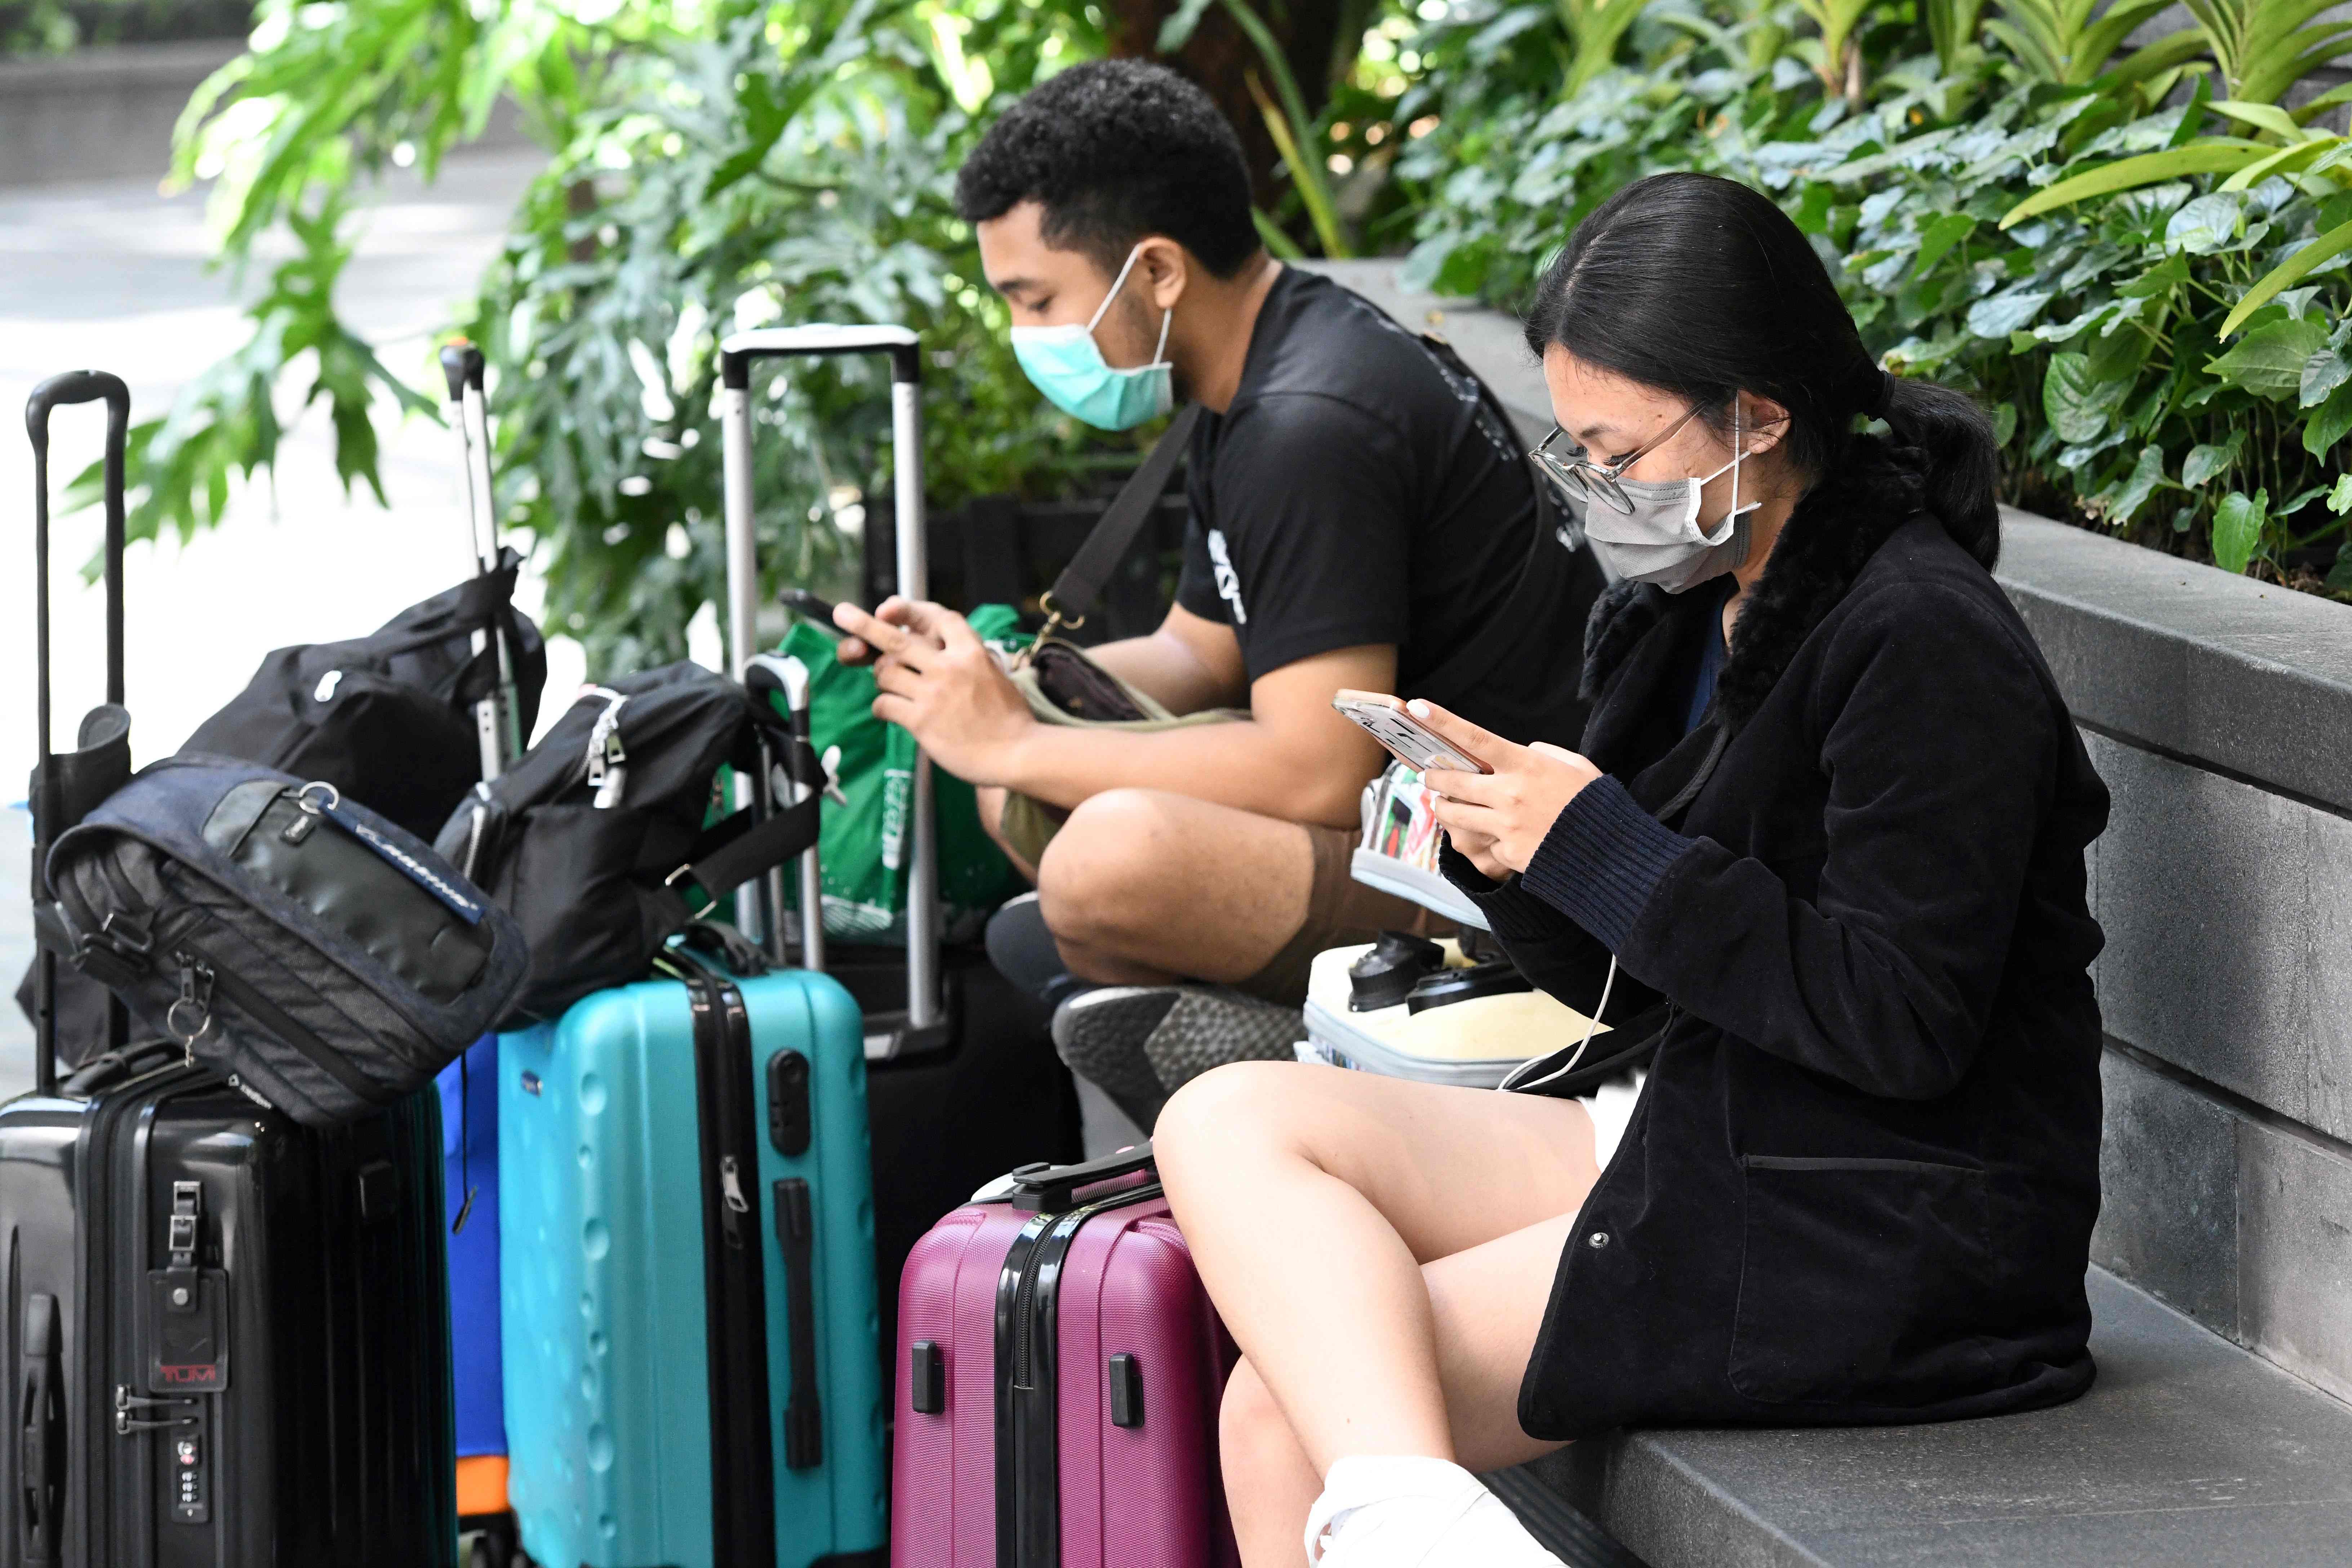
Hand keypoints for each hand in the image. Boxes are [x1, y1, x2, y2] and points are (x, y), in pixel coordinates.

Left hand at [832, 597, 1036, 785]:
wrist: (1019, 752)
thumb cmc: (1009, 718)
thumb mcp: (994, 674)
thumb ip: (965, 658)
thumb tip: (934, 647)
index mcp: (971, 652)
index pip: (936, 617)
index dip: (910, 610)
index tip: (890, 609)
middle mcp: (949, 667)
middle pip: (895, 639)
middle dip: (863, 624)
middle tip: (841, 613)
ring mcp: (933, 693)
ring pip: (885, 672)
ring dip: (883, 679)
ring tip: (895, 688)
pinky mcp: (921, 720)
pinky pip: (884, 704)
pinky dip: (882, 707)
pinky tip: (892, 712)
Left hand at [1412, 699, 1602, 877]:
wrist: (1610, 853)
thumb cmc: (1594, 803)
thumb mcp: (1575, 766)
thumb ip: (1543, 754)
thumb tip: (1522, 752)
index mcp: (1526, 765)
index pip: (1475, 738)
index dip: (1443, 722)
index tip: (1417, 708)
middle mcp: (1510, 794)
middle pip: (1452, 781)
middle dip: (1433, 777)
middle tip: (1428, 775)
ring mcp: (1505, 825)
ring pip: (1454, 814)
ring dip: (1443, 808)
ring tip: (1442, 804)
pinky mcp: (1507, 852)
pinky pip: (1483, 841)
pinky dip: (1485, 837)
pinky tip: (1497, 835)